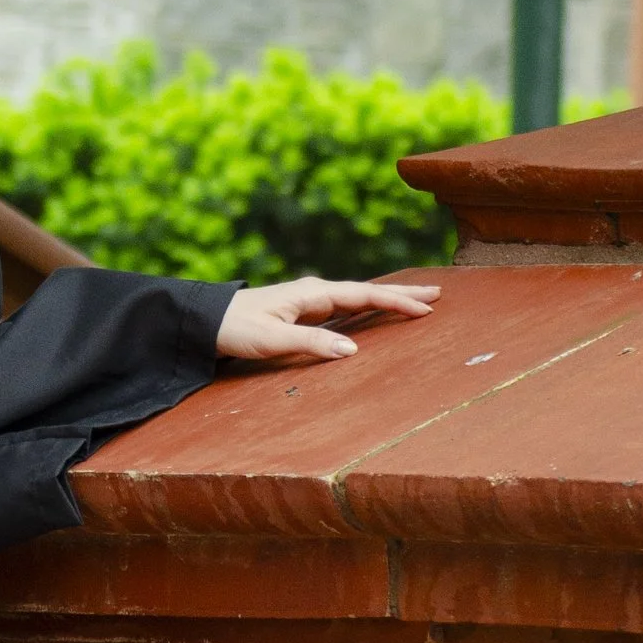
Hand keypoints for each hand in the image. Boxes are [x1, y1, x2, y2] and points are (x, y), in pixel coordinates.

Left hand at [215, 275, 439, 365]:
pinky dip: (366, 306)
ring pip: (358, 297)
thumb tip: (353, 351)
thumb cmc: (236, 329)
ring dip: (387, 298)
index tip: (425, 308)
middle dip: (401, 293)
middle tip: (437, 294)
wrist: (206, 321)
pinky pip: (344, 306)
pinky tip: (374, 309)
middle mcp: (314, 292)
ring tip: (415, 299)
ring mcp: (309, 300)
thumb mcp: (272, 340)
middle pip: (367, 291)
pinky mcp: (302, 311)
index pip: (364, 295)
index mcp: (312, 294)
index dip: (396, 302)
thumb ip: (312, 344)